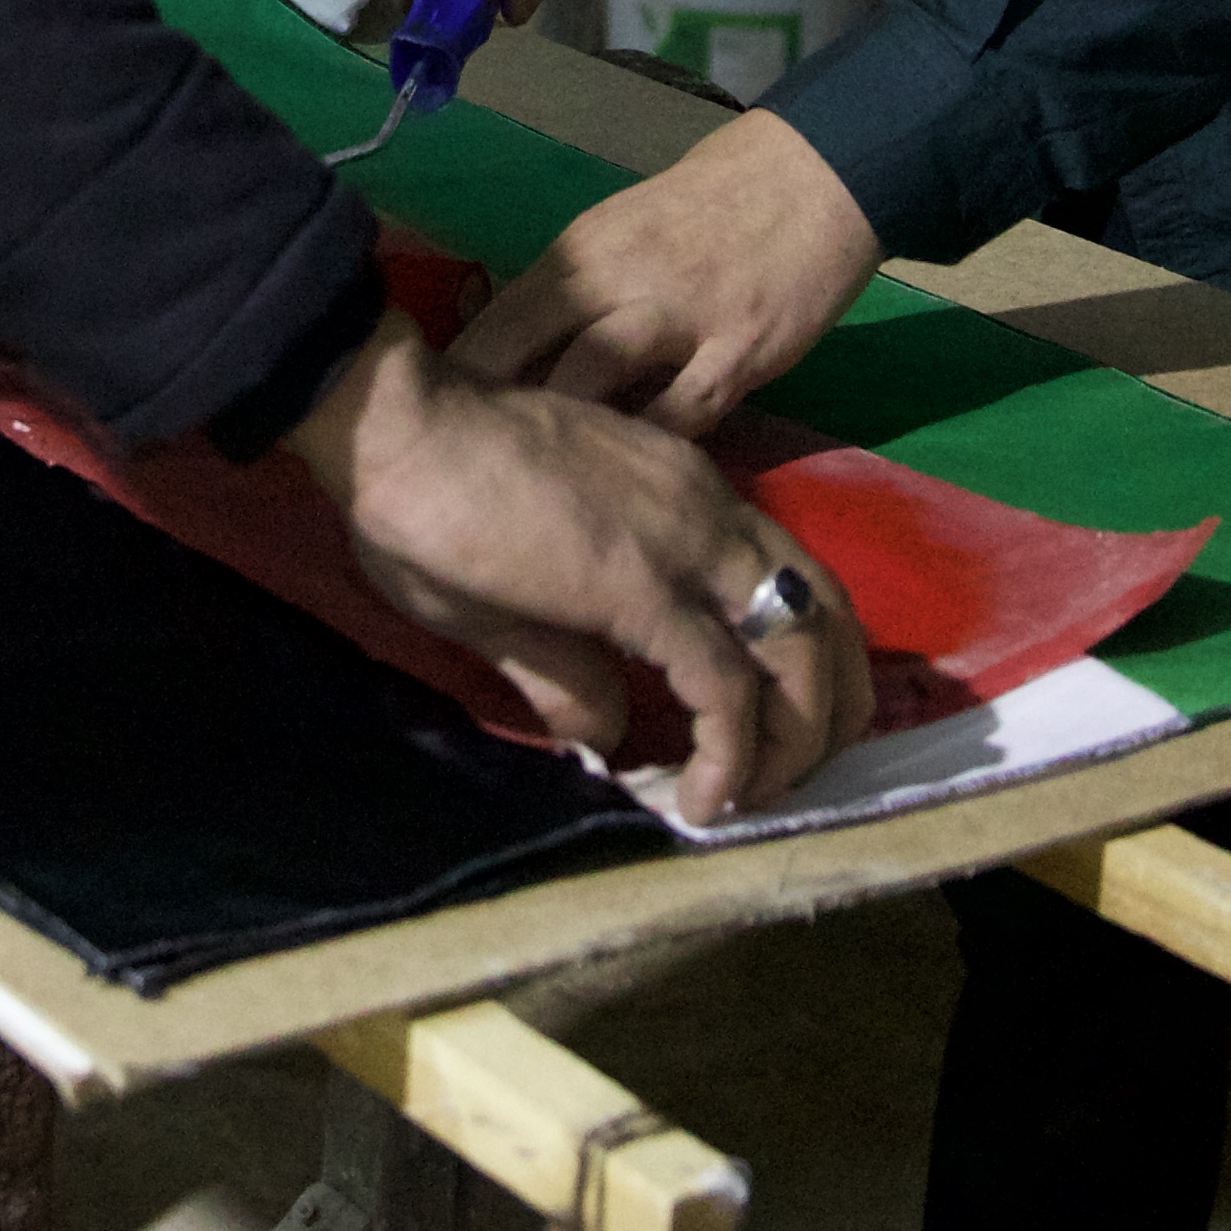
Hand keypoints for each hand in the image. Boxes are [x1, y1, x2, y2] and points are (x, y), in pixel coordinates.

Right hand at [283, 315, 869, 823]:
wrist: (399, 430)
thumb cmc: (436, 494)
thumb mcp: (513, 596)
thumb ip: (567, 667)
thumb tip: (601, 734)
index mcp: (685, 495)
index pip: (786, 575)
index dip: (799, 658)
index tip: (772, 726)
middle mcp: (709, 511)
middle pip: (825, 611)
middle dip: (832, 704)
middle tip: (801, 773)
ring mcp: (687, 546)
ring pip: (799, 649)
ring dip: (796, 738)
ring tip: (760, 798)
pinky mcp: (648, 591)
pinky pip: (725, 687)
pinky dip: (732, 752)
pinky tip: (704, 800)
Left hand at [450, 111, 883, 438]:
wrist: (810, 175)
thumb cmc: (705, 205)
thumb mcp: (617, 230)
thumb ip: (569, 291)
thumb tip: (509, 348)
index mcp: (580, 253)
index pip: (497, 324)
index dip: (461, 383)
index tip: (439, 429)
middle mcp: (617, 283)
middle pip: (532, 360)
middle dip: (499, 422)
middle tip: (481, 476)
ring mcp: (680, 319)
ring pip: (597, 388)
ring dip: (569, 437)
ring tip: (549, 489)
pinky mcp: (740, 353)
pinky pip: (683, 417)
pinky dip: (654, 449)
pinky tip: (637, 479)